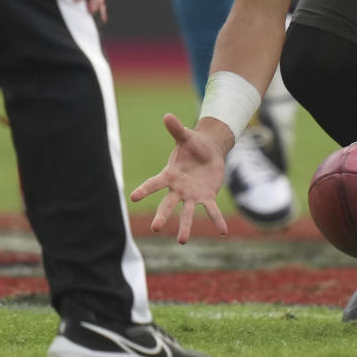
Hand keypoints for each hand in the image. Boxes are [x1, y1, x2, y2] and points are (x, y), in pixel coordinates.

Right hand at [130, 113, 228, 243]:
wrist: (209, 152)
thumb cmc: (193, 145)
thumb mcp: (186, 136)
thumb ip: (176, 129)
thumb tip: (167, 115)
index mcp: (169, 174)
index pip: (154, 183)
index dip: (144, 189)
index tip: (133, 197)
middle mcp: (178, 188)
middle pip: (168, 203)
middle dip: (162, 215)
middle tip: (155, 228)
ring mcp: (191, 195)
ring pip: (186, 212)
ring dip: (184, 226)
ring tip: (182, 241)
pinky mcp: (206, 197)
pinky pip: (211, 210)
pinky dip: (217, 220)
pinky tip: (223, 231)